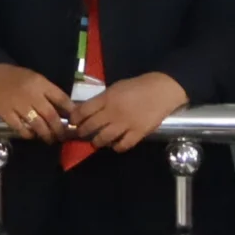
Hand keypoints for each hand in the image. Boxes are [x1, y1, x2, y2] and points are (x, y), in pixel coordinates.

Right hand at [0, 63, 72, 144]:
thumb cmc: (15, 77)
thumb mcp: (34, 78)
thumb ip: (47, 92)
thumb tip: (63, 109)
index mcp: (40, 83)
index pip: (61, 98)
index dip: (70, 111)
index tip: (74, 120)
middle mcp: (32, 94)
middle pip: (51, 115)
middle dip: (59, 129)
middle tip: (62, 136)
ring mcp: (18, 105)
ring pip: (38, 124)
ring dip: (46, 134)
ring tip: (50, 140)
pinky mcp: (6, 113)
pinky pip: (20, 128)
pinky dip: (28, 134)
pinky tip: (32, 136)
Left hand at [71, 71, 190, 154]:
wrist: (161, 91)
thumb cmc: (137, 87)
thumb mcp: (116, 88)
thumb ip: (103, 99)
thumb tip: (89, 110)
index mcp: (107, 98)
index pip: (83, 111)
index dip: (75, 119)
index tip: (73, 122)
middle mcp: (113, 112)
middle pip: (90, 127)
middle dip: (82, 132)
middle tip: (81, 134)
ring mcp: (125, 124)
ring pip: (103, 139)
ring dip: (96, 142)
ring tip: (96, 142)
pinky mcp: (138, 133)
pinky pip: (122, 145)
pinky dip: (116, 147)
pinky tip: (115, 145)